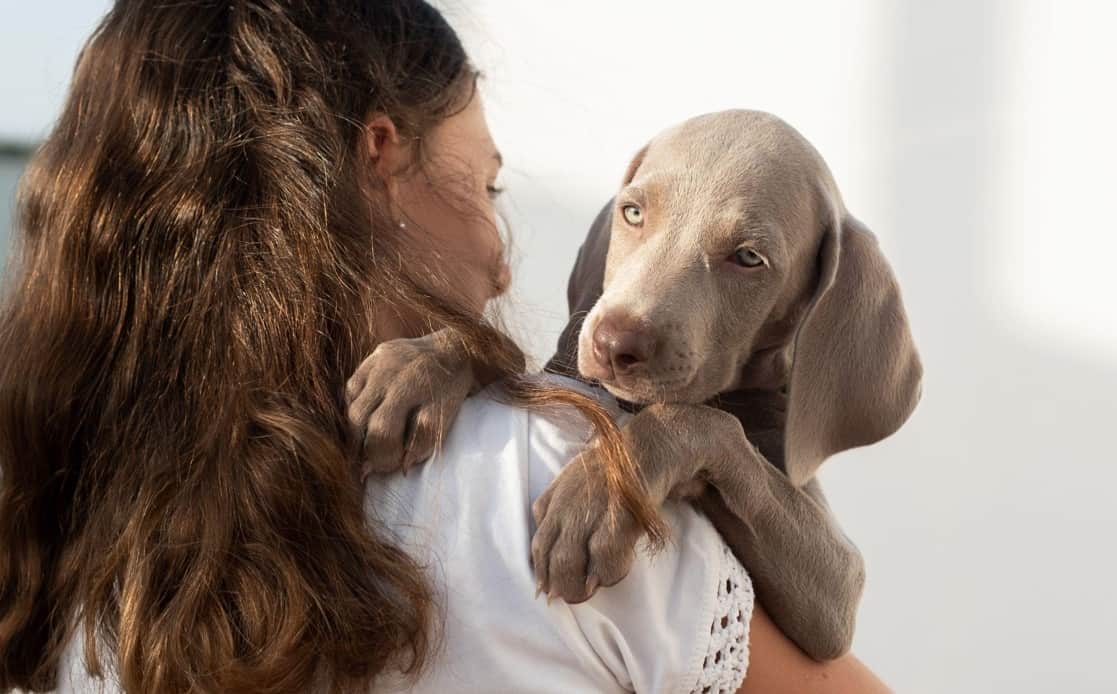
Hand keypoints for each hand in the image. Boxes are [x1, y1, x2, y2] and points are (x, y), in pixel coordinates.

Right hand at [345, 330, 473, 478]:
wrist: (456, 348)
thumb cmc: (451, 388)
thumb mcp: (445, 416)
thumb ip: (423, 441)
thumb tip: (401, 467)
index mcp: (410, 388)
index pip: (381, 429)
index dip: (381, 454)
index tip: (389, 465)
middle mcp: (389, 371)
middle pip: (358, 417)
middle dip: (361, 445)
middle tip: (368, 462)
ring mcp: (379, 360)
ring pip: (352, 401)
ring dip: (355, 427)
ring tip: (365, 442)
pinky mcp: (375, 354)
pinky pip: (353, 386)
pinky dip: (355, 405)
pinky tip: (366, 417)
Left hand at [530, 441, 646, 603]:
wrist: (648, 448)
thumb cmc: (612, 470)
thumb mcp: (571, 480)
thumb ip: (554, 507)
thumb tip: (546, 545)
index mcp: (555, 498)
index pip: (538, 542)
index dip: (541, 570)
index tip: (545, 589)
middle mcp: (567, 506)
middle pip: (549, 555)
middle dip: (557, 584)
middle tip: (568, 598)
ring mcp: (590, 511)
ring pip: (567, 561)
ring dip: (575, 586)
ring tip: (587, 593)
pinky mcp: (617, 517)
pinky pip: (604, 556)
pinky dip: (606, 572)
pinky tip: (610, 576)